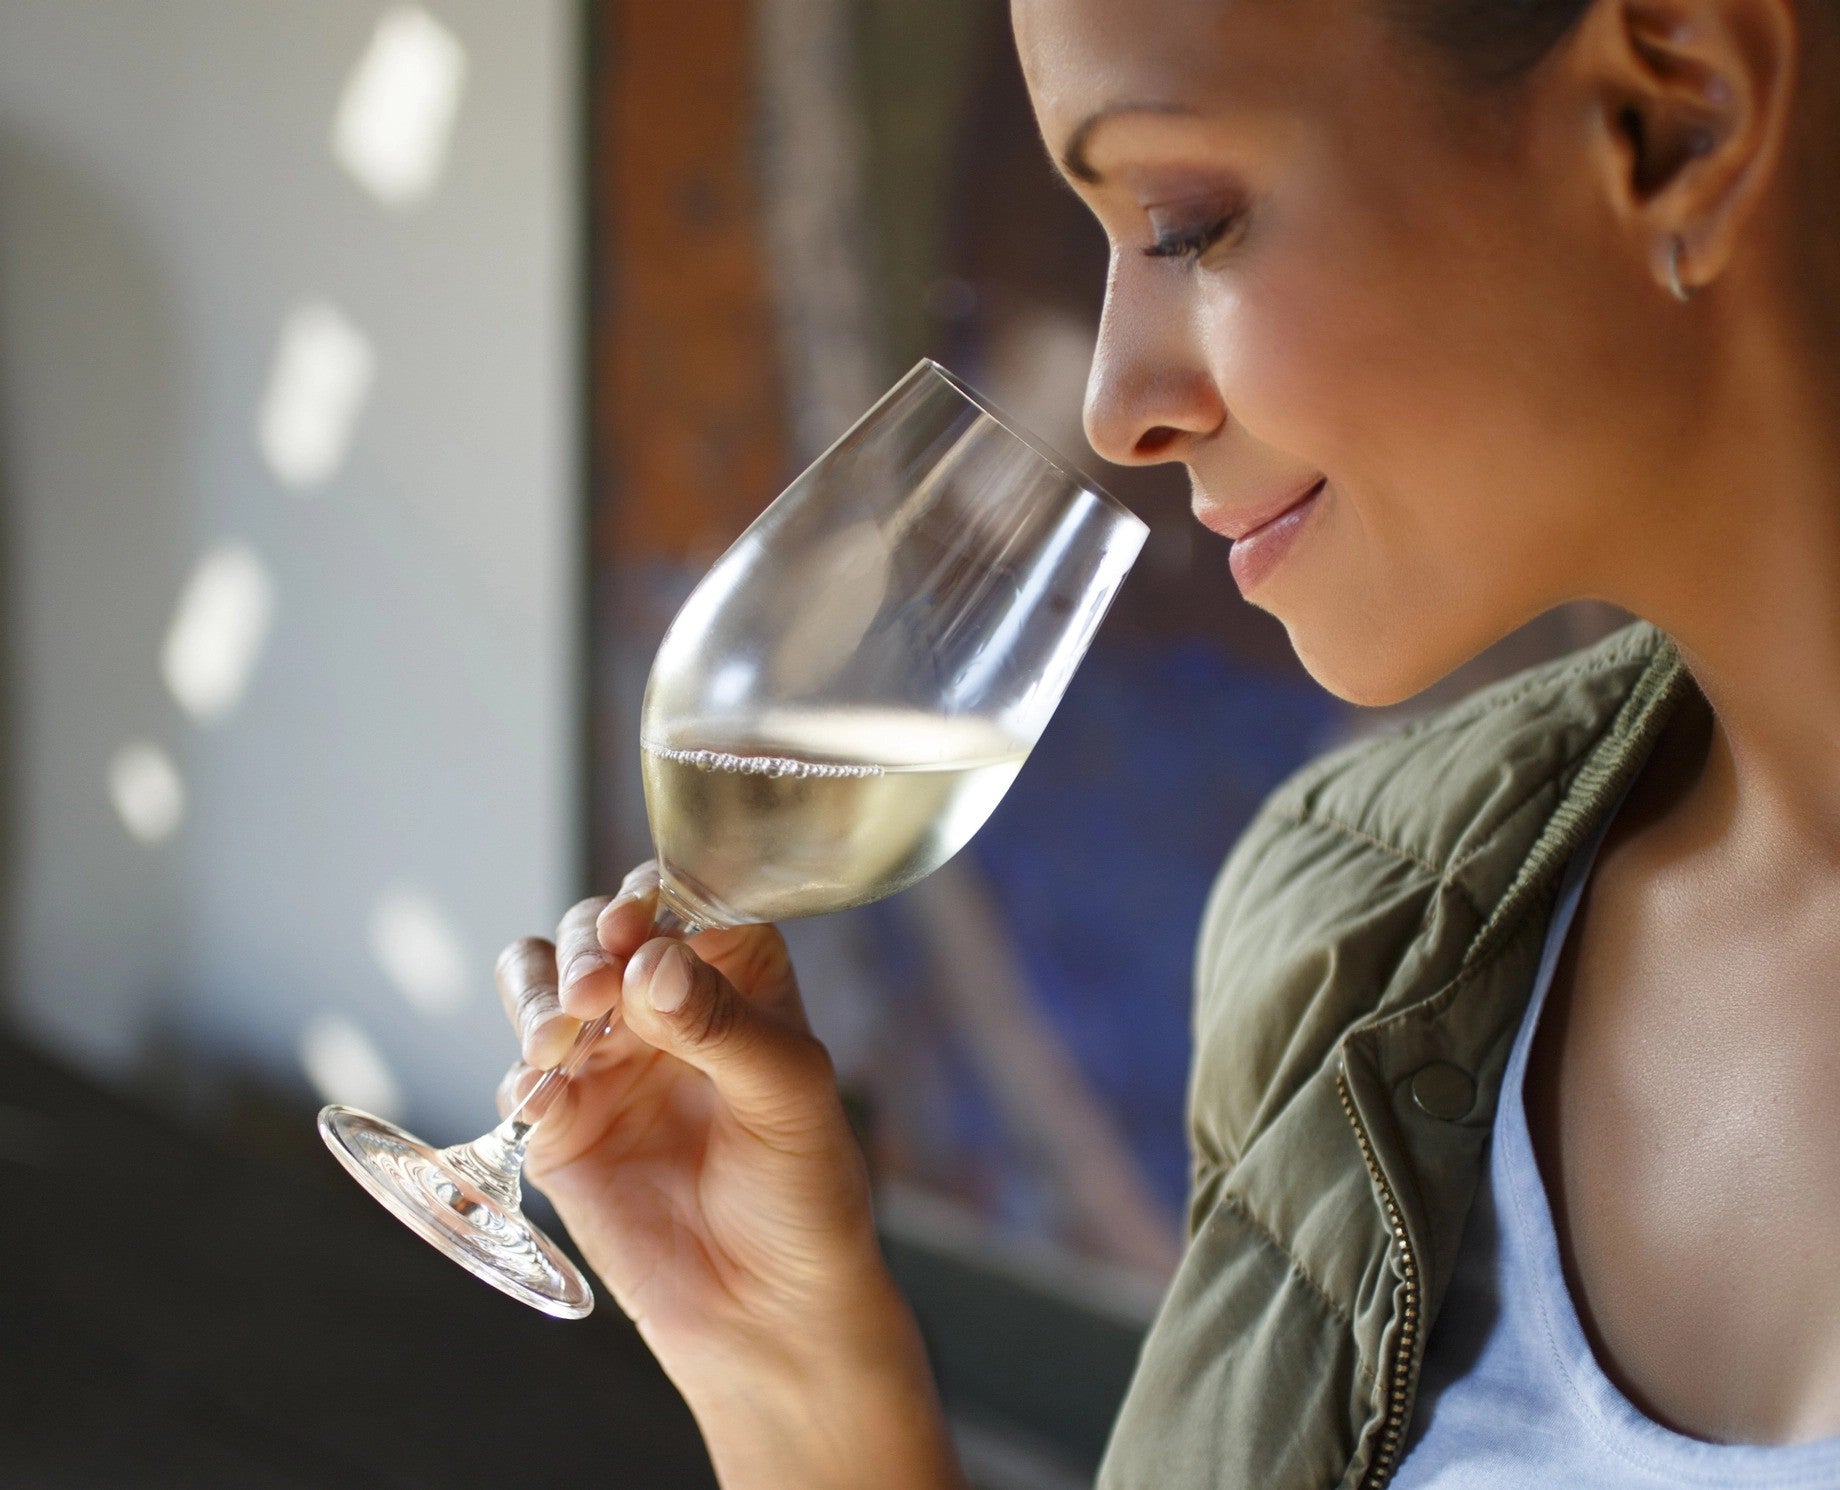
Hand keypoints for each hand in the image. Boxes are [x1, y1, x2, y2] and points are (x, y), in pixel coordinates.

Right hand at [494, 864, 963, 1489]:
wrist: (767, 1309)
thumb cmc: (805, 1193)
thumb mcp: (789, 1096)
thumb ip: (722, 1024)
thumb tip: (653, 961)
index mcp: (735, 976)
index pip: (683, 899)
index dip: (651, 899)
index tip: (633, 928)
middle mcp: (664, 1003)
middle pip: (596, 931)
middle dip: (585, 951)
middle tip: (595, 997)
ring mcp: (608, 1058)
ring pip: (542, 982)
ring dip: (539, 995)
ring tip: (560, 1040)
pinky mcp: (562, 1122)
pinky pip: (520, 1073)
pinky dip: (521, 1075)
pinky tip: (544, 1101)